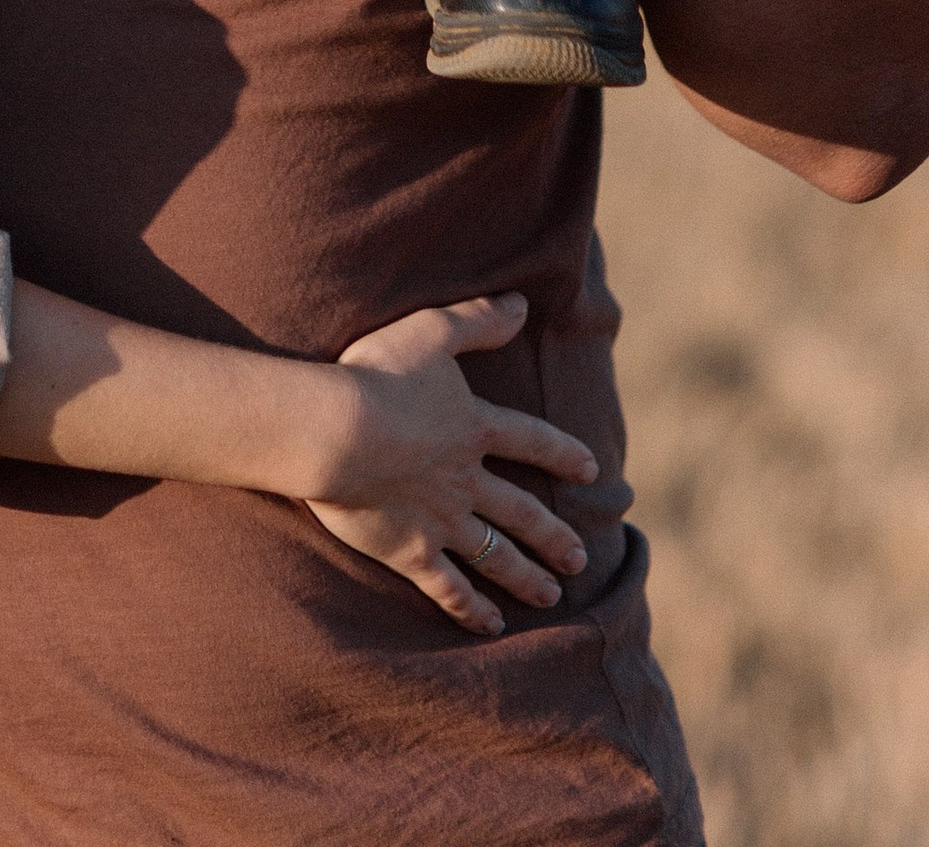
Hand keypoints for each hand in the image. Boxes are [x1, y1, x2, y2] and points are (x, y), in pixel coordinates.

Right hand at [305, 296, 596, 635]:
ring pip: (494, 554)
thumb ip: (477, 319)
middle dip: (552, 535)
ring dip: (524, 575)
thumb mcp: (430, 331)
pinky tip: (490, 624)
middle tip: (578, 558)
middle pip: (520, 511)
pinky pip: (449, 588)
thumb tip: (520, 304)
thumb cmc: (378, 373)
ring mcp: (441, 521)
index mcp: (473, 428)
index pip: (530, 441)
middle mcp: (467, 481)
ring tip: (551, 595)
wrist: (336, 430)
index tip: (592, 470)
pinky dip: (471, 608)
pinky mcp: (410, 552)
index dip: (562, 453)